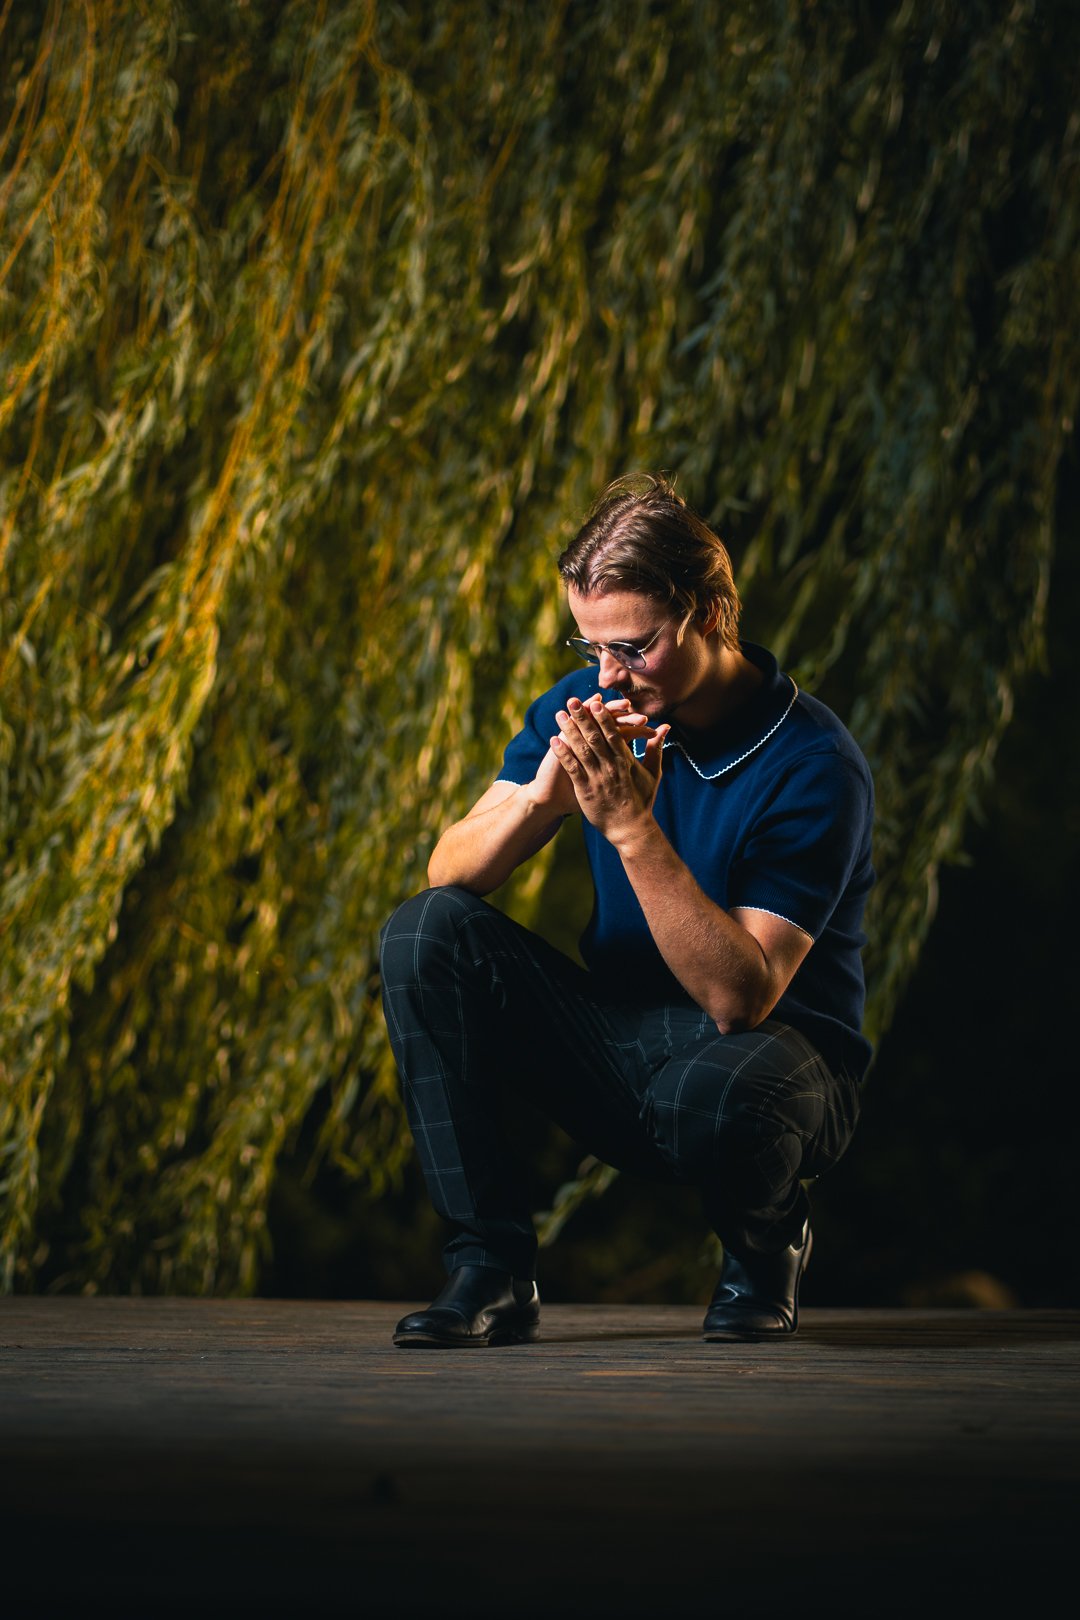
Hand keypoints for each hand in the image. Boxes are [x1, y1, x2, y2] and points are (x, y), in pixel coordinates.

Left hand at [551, 694, 669, 842]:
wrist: (630, 829)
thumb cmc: (643, 801)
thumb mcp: (653, 773)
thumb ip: (656, 748)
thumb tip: (665, 727)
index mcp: (626, 761)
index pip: (614, 734)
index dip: (603, 718)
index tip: (595, 702)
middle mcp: (611, 767)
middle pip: (595, 737)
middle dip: (583, 718)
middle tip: (572, 700)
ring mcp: (598, 778)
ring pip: (581, 749)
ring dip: (570, 731)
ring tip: (560, 714)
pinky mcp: (586, 790)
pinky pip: (573, 768)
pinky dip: (563, 754)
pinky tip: (554, 740)